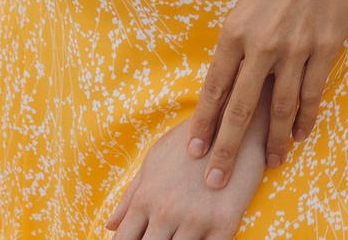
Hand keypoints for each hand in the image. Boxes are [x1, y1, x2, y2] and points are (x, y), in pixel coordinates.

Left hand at [107, 103, 265, 239]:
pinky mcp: (225, 222)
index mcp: (146, 199)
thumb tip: (110, 225)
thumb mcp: (155, 159)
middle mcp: (166, 212)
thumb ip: (131, 195)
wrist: (236, 119)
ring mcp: (196, 219)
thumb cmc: (191, 138)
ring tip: (181, 239)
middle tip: (162, 239)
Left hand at [186, 0, 347, 184]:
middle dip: (227, 148)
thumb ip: (248, 17)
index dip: (204, 122)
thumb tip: (245, 41)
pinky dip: (307, 116)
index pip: (215, 86)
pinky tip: (301, 134)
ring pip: (281, 107)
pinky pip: (314, 90)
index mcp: (237, 25)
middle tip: (216, 181)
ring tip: (268, 165)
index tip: (195, 149)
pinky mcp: (328, 45)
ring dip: (273, 140)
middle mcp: (263, 42)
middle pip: (241, 108)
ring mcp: (298, 47)